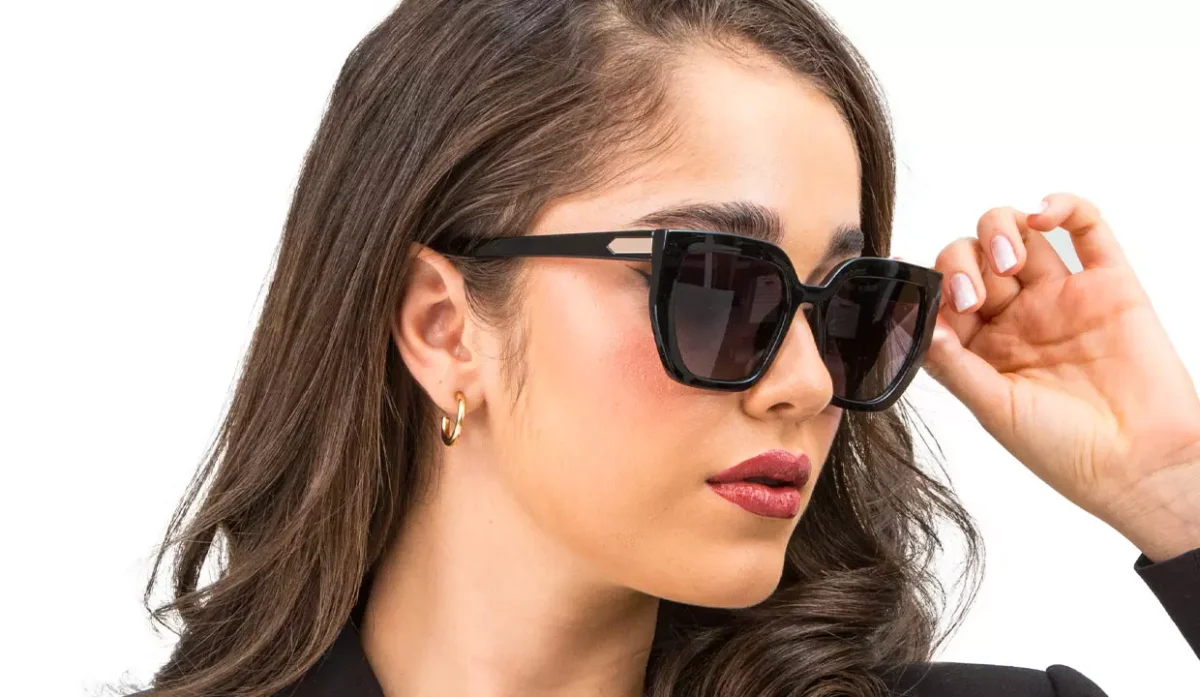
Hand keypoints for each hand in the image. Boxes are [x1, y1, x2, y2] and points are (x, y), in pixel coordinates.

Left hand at [922, 193, 1199, 561]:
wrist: (1140, 465)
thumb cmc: (1065, 450)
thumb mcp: (993, 411)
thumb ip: (953, 366)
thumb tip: (920, 324)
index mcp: (983, 345)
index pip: (944, 293)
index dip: (935, 287)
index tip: (934, 299)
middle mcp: (1019, 316)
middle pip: (974, 256)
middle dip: (964, 262)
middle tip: (976, 296)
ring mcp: (1062, 296)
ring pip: (1020, 234)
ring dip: (1000, 231)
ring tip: (1008, 262)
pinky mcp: (1109, 284)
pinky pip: (1087, 228)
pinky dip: (1062, 206)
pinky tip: (1040, 217)